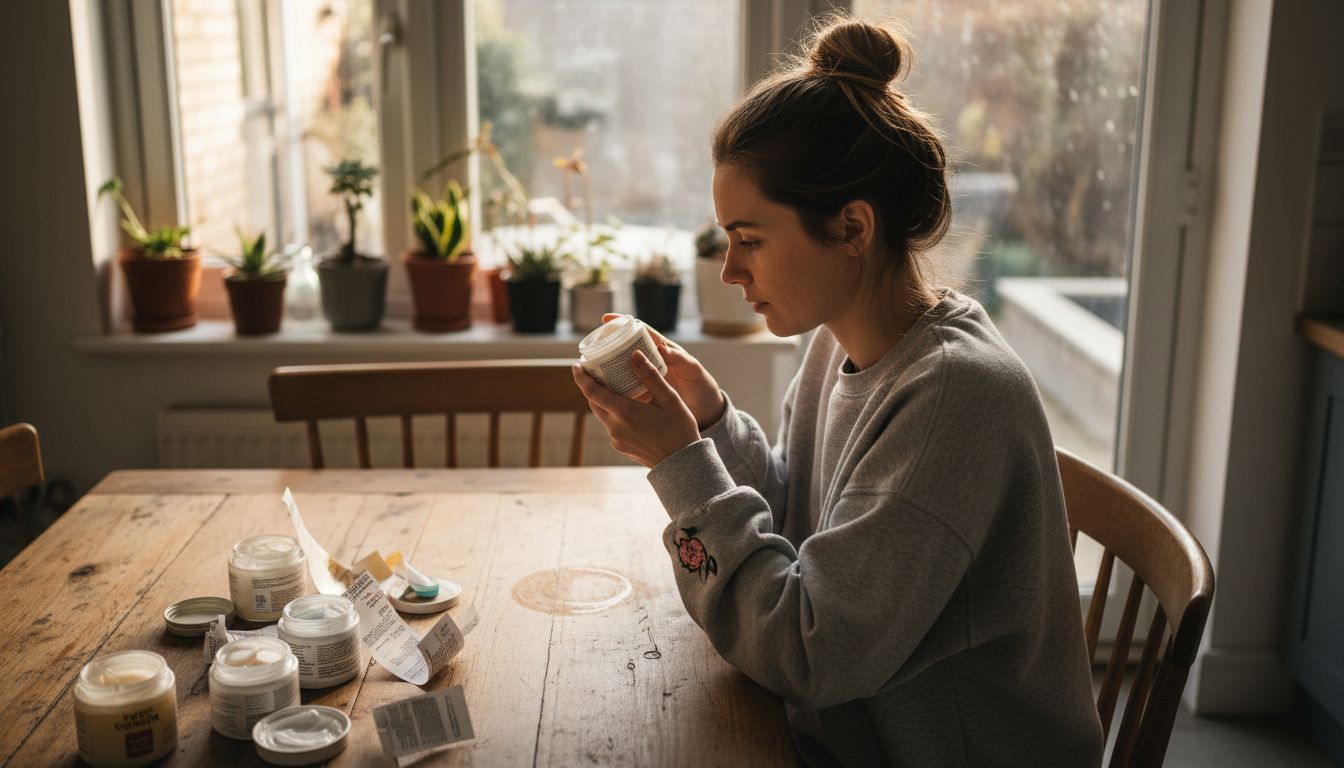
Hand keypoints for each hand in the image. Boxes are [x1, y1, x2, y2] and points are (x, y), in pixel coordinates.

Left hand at [571, 350, 700, 467]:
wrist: (682, 463)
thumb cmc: (679, 429)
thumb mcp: (669, 398)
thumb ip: (650, 376)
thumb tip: (634, 354)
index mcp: (625, 412)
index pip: (592, 392)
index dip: (581, 378)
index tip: (576, 366)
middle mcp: (615, 427)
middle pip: (594, 402)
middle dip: (592, 386)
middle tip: (597, 371)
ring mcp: (617, 439)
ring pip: (603, 414)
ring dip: (604, 400)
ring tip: (614, 387)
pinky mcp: (621, 447)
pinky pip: (612, 426)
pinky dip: (614, 413)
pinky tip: (627, 407)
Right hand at [603, 313, 726, 429]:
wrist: (707, 412)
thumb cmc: (702, 387)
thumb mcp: (693, 371)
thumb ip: (680, 359)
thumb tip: (662, 347)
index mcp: (663, 350)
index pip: (640, 331)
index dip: (623, 323)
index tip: (606, 318)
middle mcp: (652, 361)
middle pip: (626, 349)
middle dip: (609, 346)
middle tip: (591, 347)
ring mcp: (647, 378)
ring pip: (623, 369)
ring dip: (608, 368)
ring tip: (590, 368)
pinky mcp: (645, 394)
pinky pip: (626, 388)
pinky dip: (615, 389)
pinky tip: (602, 391)